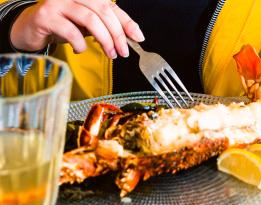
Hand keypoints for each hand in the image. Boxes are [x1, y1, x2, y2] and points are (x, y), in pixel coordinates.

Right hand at [10, 0, 144, 57]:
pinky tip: (80, 49)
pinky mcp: (46, 15)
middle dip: (117, 34)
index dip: (127, 23)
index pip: (112, 7)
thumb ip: (108, 27)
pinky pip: (70, 30)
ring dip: (104, 40)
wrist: (32, 28)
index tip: (138, 38)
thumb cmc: (64, 26)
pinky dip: (80, 43)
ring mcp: (58, 2)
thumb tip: (133, 37)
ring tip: (109, 54)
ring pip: (90, 19)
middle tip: (123, 52)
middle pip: (103, 11)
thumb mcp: (89, 26)